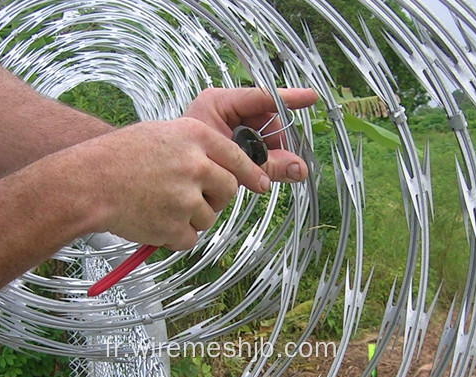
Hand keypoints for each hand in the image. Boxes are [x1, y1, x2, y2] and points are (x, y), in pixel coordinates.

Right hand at [61, 118, 269, 249]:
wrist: (87, 183)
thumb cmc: (117, 158)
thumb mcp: (161, 135)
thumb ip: (194, 148)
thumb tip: (222, 169)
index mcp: (194, 136)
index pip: (236, 156)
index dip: (251, 172)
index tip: (261, 183)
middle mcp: (195, 165)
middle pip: (228, 190)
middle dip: (216, 198)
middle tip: (192, 199)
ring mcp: (186, 197)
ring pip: (209, 218)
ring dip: (191, 218)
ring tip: (160, 207)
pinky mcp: (175, 226)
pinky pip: (190, 238)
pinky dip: (175, 237)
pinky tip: (154, 223)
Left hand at [183, 87, 317, 183]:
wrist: (165, 180)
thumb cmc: (188, 163)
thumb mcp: (232, 162)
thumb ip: (267, 165)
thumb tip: (301, 170)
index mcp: (218, 103)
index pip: (260, 97)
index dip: (288, 100)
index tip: (310, 98)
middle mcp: (224, 110)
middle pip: (265, 120)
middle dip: (274, 142)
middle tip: (276, 163)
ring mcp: (227, 124)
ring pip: (262, 136)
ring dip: (267, 155)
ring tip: (258, 171)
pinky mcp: (228, 141)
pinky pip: (254, 147)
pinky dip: (259, 160)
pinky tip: (255, 171)